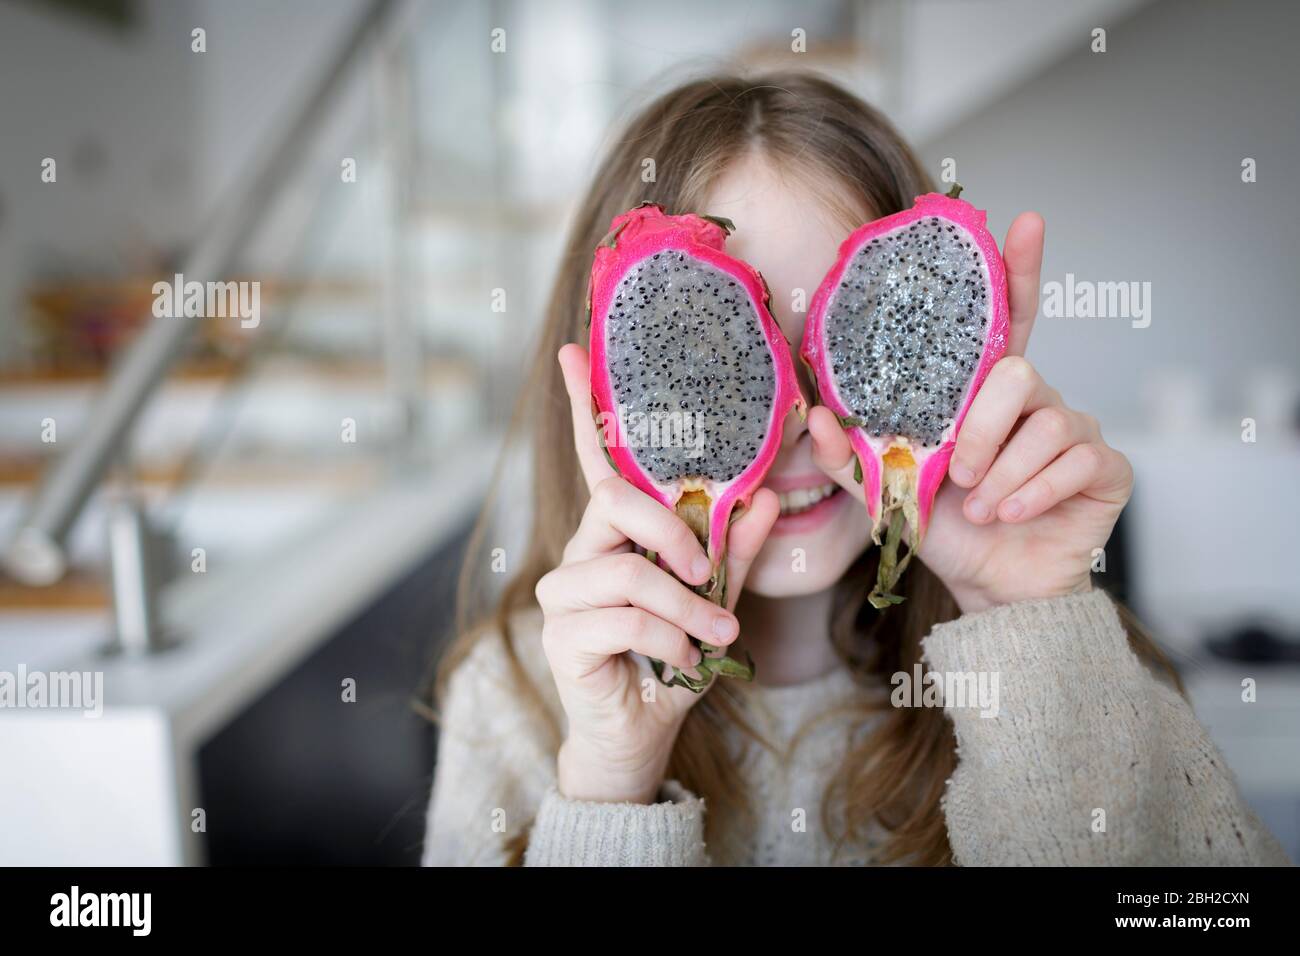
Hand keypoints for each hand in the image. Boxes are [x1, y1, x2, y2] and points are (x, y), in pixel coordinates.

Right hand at [537, 344, 778, 803]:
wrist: (643, 730)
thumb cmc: (675, 656)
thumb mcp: (717, 599)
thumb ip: (735, 551)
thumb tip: (764, 497)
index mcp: (614, 531)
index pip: (597, 459)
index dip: (585, 406)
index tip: (574, 350)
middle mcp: (581, 550)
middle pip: (614, 503)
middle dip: (673, 535)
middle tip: (706, 571)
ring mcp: (563, 591)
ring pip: (627, 571)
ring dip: (686, 607)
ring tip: (715, 637)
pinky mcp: (562, 634)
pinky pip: (625, 619)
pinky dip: (670, 641)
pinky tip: (684, 664)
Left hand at [808, 213, 1132, 613]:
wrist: (988, 586)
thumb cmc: (944, 527)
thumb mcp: (885, 489)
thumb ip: (848, 454)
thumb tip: (812, 416)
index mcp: (984, 392)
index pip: (1007, 319)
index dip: (1017, 269)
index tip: (1024, 222)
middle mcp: (1034, 398)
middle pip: (1017, 373)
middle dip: (981, 428)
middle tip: (960, 474)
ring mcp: (1075, 429)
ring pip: (1047, 420)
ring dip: (1003, 472)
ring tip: (980, 506)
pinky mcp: (1105, 466)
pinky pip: (1076, 460)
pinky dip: (1033, 492)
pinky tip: (1009, 514)